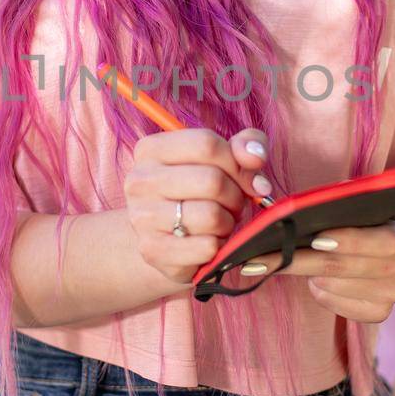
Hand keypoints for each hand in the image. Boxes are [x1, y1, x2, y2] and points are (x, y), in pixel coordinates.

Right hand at [123, 126, 276, 287]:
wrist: (163, 238)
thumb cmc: (198, 193)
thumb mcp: (222, 161)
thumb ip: (244, 146)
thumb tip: (255, 157)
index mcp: (151, 150)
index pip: (206, 145)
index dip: (237, 163)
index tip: (248, 179)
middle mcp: (139, 181)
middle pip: (211, 181)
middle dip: (235, 196)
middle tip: (232, 204)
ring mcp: (142, 217)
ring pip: (211, 216)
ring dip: (227, 222)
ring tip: (219, 222)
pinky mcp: (153, 250)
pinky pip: (207, 247)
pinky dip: (219, 246)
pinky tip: (208, 241)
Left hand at [243, 219, 394, 322]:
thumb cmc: (372, 219)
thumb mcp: (366, 205)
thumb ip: (342, 205)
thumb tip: (297, 210)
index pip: (382, 242)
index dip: (349, 241)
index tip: (315, 239)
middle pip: (344, 268)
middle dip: (299, 261)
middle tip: (262, 259)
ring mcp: (393, 294)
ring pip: (333, 287)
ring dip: (307, 275)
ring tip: (294, 261)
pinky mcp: (379, 313)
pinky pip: (335, 305)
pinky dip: (318, 292)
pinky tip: (314, 281)